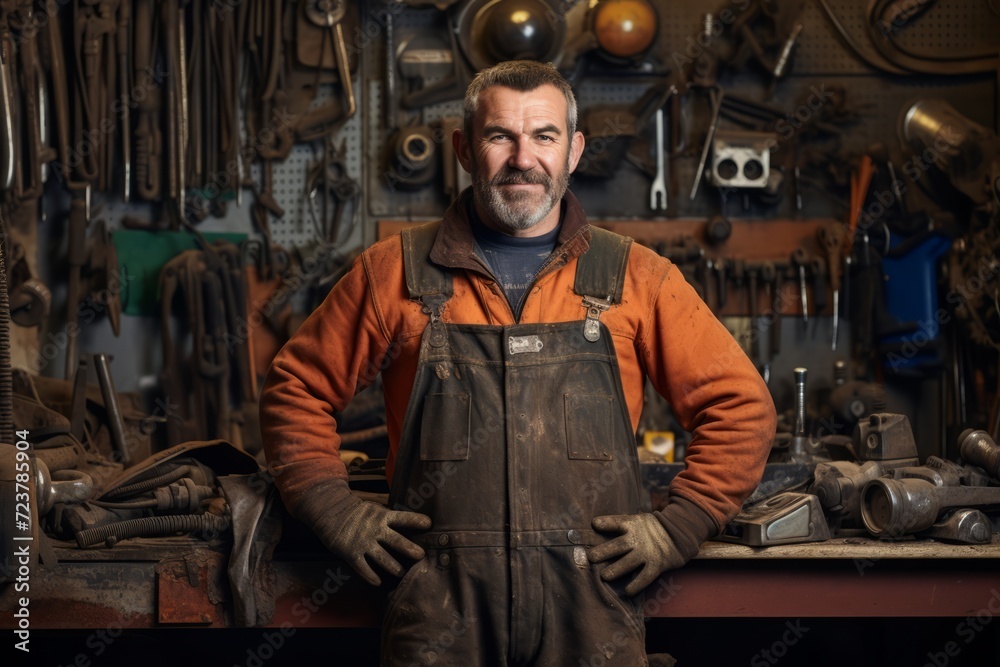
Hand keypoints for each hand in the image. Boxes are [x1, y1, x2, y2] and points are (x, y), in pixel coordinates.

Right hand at [312, 494, 431, 585]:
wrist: (330, 512)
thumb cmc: (358, 513)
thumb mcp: (375, 510)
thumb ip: (390, 519)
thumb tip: (412, 525)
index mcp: (382, 516)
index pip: (402, 518)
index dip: (416, 520)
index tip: (429, 524)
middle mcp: (374, 529)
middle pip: (395, 540)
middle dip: (409, 548)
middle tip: (421, 555)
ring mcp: (363, 542)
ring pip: (381, 557)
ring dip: (393, 567)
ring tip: (401, 573)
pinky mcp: (351, 553)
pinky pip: (362, 567)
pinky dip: (370, 576)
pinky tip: (378, 583)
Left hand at [589, 513, 686, 595]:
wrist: (679, 534)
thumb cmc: (651, 528)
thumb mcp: (638, 520)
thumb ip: (622, 525)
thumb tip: (596, 527)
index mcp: (633, 524)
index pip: (617, 522)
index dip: (606, 523)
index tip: (594, 524)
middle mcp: (638, 538)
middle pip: (618, 545)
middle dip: (604, 551)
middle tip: (591, 557)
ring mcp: (647, 552)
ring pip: (628, 563)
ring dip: (616, 570)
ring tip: (604, 576)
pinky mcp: (656, 565)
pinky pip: (645, 577)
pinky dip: (636, 585)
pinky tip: (627, 591)